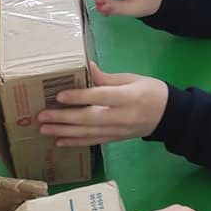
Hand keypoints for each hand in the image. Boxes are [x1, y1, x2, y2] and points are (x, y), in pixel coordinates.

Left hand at [37, 62, 167, 145]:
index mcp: (127, 97)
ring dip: (64, 131)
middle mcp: (121, 116)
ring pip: (87, 133)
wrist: (169, 115)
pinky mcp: (115, 139)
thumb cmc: (151, 90)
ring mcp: (117, 130)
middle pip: (88, 118)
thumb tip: (88, 68)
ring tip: (44, 129)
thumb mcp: (133, 78)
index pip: (99, 97)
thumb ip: (109, 78)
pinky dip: (76, 142)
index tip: (59, 96)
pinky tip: (60, 140)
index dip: (79, 97)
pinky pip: (93, 141)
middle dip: (64, 118)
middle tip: (42, 116)